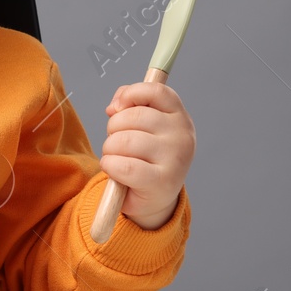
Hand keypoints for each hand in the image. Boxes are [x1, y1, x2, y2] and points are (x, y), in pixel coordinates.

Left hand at [102, 82, 194, 228]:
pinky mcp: (162, 181)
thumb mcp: (141, 126)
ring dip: (109, 149)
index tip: (117, 108)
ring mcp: (175, 159)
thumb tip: (114, 106)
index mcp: (179, 117)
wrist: (155, 198)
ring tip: (115, 157)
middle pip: (133, 116)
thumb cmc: (144, 157)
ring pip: (125, 140)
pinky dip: (110, 166)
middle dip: (113, 128)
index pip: (156, 91)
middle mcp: (182, 135)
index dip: (131, 94)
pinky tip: (114, 170)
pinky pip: (124, 166)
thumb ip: (128, 105)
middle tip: (116, 143)